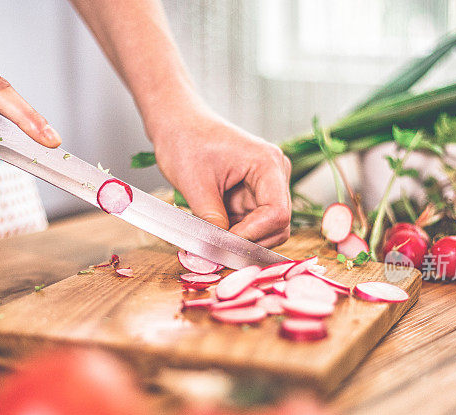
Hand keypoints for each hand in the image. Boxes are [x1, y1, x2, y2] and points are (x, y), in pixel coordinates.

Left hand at [151, 111, 291, 246]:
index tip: (225, 244)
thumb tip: (217, 251)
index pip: (277, 213)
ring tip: (212, 237)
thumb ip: (211, 220)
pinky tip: (214, 229)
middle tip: (218, 249)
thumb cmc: (186, 140)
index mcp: (268, 164)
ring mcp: (265, 186)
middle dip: (250, 241)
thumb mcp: (195, 184)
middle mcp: (275, 174)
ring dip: (242, 239)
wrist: (177, 123)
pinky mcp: (252, 195)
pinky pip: (252, 224)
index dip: (253, 235)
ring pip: (266, 230)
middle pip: (278, 226)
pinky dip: (235, 233)